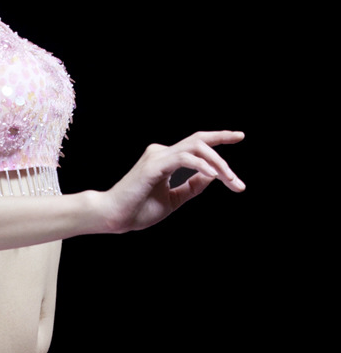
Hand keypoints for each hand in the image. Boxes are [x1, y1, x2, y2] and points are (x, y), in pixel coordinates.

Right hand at [103, 130, 244, 233]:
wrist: (114, 216)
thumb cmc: (138, 209)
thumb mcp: (173, 199)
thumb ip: (192, 186)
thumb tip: (213, 175)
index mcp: (165, 158)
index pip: (196, 144)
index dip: (218, 138)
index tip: (239, 136)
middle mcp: (161, 152)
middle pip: (199, 141)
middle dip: (223, 145)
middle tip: (238, 178)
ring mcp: (157, 156)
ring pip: (195, 148)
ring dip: (218, 163)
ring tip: (231, 182)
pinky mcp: (153, 165)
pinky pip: (183, 158)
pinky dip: (201, 165)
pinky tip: (214, 176)